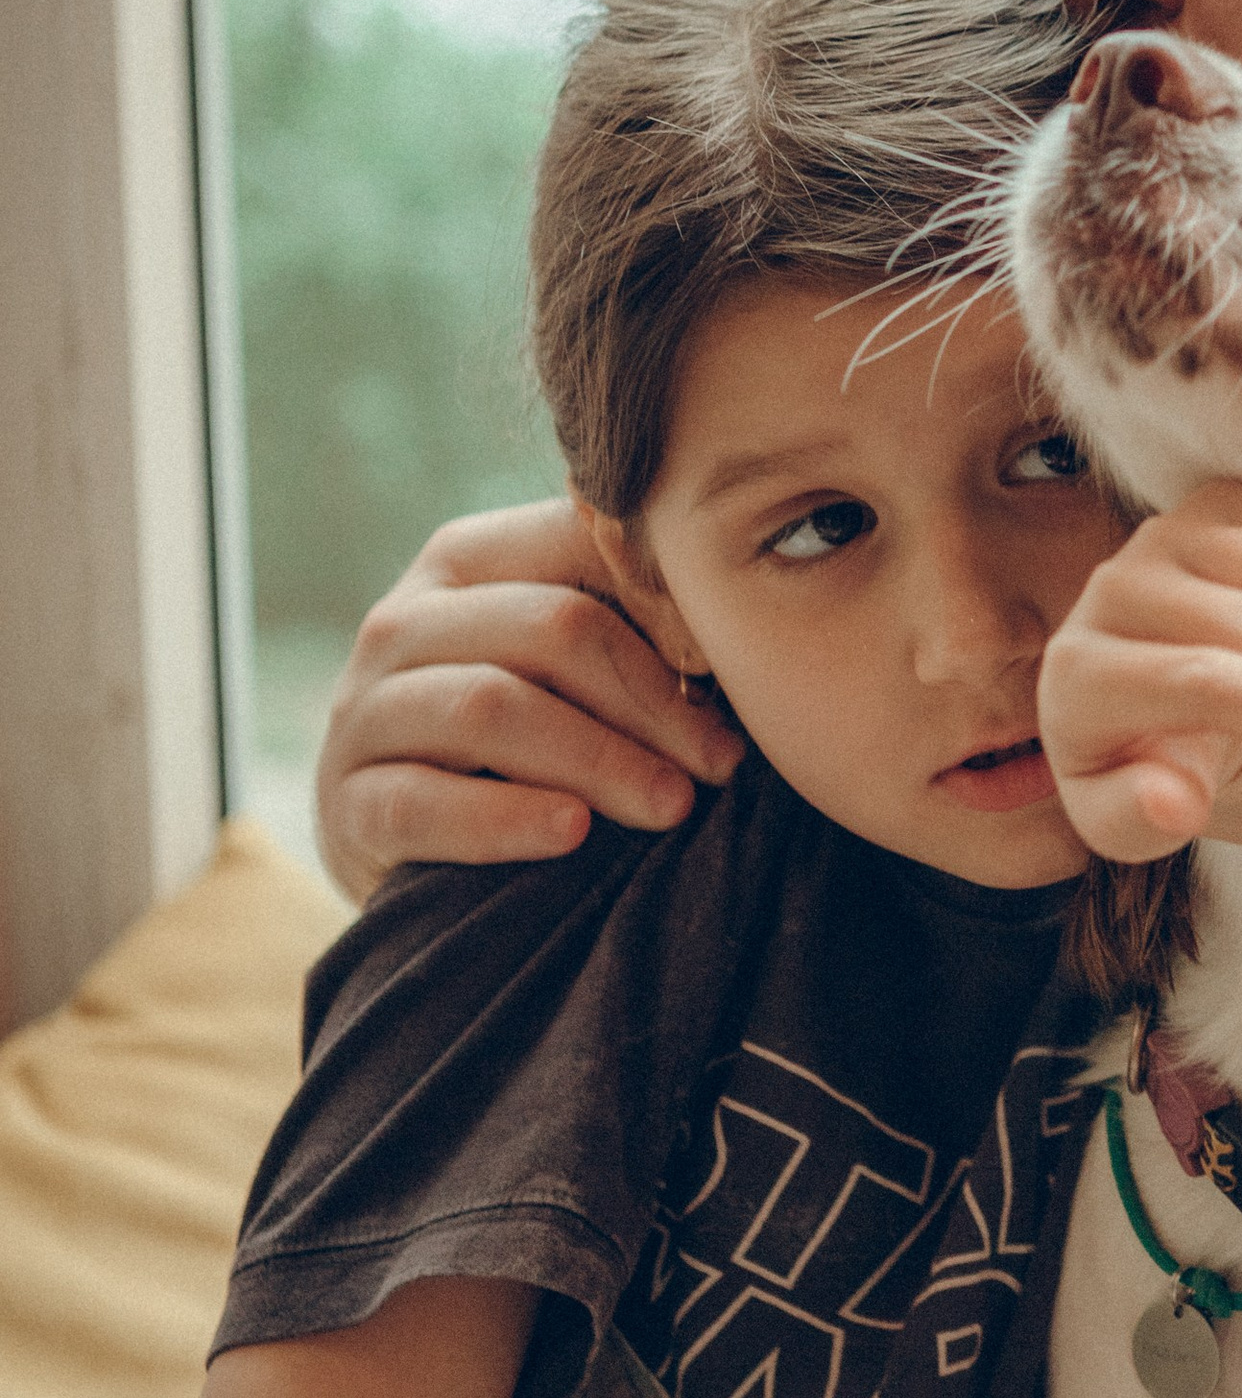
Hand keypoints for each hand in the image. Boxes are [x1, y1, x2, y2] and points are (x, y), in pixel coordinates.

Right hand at [313, 500, 743, 901]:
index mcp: (467, 560)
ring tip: (671, 806)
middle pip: (550, 628)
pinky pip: (422, 803)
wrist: (415, 853)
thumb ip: (632, 622)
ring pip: (490, 708)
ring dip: (598, 760)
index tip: (739, 664)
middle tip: (721, 762)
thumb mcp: (574, 669)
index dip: (671, 603)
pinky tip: (573, 833)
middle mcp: (404, 621)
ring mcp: (365, 712)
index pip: (579, 544)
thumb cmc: (530, 743)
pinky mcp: (347, 803)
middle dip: (651, 699)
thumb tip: (738, 612)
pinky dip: (505, 818)